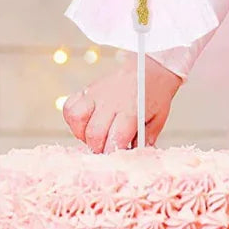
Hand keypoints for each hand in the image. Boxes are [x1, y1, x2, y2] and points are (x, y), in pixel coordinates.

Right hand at [62, 56, 182, 152]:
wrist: (151, 68)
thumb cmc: (155, 95)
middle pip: (94, 134)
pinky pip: (70, 106)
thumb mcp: (158, 119)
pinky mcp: (88, 90)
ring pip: (77, 118)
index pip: (115, 139)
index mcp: (132, 110)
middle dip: (99, 149)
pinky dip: (73, 119)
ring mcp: (97, 93)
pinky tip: (85, 124)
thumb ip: (145, 140)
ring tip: (95, 137)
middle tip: (107, 150)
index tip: (116, 160)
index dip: (113, 154)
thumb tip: (133, 158)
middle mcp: (111, 101)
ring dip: (82, 134)